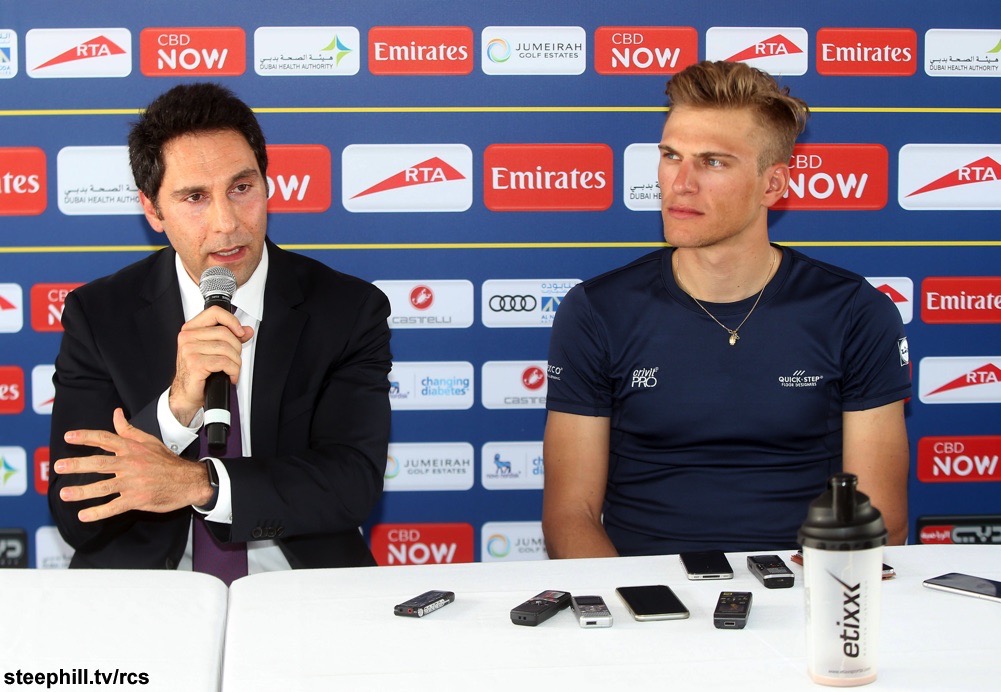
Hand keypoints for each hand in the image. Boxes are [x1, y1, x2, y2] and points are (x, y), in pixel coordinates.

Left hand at [55, 408, 213, 521]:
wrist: (188, 480)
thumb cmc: (167, 461)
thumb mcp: (149, 441)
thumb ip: (129, 430)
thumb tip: (116, 414)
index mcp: (132, 449)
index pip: (105, 439)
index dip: (86, 437)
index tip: (68, 437)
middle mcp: (130, 464)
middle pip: (99, 462)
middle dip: (77, 465)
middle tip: (58, 467)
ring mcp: (133, 483)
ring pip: (103, 487)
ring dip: (82, 491)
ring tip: (64, 494)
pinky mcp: (137, 499)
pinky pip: (114, 507)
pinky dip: (98, 512)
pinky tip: (84, 515)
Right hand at [170, 305, 253, 425]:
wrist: (185, 394)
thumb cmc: (197, 372)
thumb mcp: (213, 351)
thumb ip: (230, 338)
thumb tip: (246, 331)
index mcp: (191, 330)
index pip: (214, 313)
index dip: (232, 320)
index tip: (240, 332)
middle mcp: (188, 338)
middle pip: (225, 333)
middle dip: (237, 348)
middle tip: (235, 359)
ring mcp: (189, 350)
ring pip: (226, 349)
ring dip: (236, 362)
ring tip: (232, 369)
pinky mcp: (195, 364)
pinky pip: (224, 362)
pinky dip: (233, 371)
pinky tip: (230, 376)